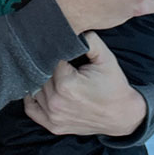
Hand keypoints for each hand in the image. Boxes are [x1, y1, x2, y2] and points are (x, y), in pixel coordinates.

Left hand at [24, 32, 146, 136]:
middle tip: (61, 63)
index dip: (56, 53)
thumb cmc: (113, 86)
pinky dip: (32, 97)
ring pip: (34, 88)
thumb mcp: (106, 58)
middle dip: (48, 66)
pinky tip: (40, 88)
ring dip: (41, 80)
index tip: (64, 52)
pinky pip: (31, 109)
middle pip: (40, 73)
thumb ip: (90, 40)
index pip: (49, 59)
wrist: (122, 115)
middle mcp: (56, 102)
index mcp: (66, 84)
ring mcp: (53, 116)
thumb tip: (73, 28)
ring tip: (55, 75)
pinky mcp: (53, 126)